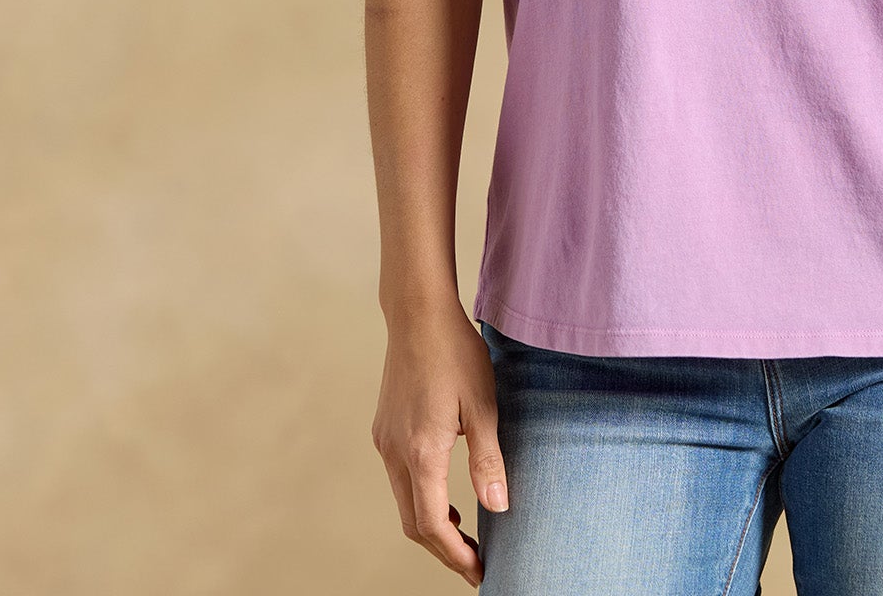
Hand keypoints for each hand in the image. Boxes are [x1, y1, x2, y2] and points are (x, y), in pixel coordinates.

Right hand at [370, 300, 510, 585]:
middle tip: (474, 562)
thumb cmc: (455, 352)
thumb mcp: (483, 405)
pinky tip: (445, 492)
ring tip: (464, 534)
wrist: (418, 313)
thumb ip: (489, 460)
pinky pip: (399, 477)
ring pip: (403, 501)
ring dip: (431, 524)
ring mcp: (385, 440)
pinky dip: (421, 497)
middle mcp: (395, 452)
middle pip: (414, 522)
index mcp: (421, 452)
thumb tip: (498, 509)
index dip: (455, 555)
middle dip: (444, 549)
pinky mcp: (384, 428)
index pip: (433, 525)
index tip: (479, 570)